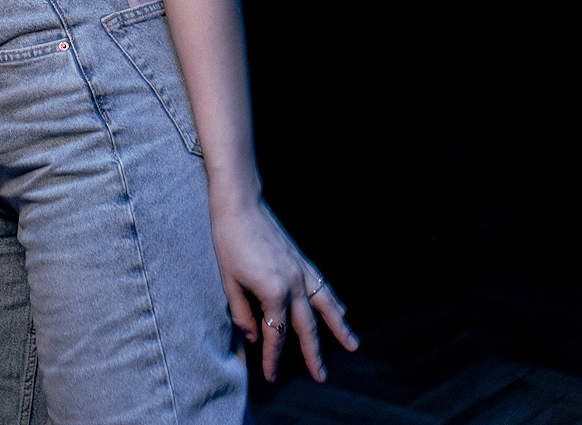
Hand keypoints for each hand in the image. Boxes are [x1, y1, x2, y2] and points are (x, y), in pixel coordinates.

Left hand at [213, 200, 357, 381]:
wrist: (240, 205)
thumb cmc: (230, 241)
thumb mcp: (228, 282)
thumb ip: (242, 313)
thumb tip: (253, 336)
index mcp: (273, 292)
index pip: (275, 334)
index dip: (272, 357)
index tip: (270, 375)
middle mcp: (294, 284)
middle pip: (307, 327)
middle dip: (314, 354)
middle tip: (320, 376)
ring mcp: (302, 272)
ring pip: (326, 307)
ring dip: (340, 328)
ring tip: (353, 346)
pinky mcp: (303, 261)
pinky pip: (324, 288)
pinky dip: (335, 302)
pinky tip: (342, 311)